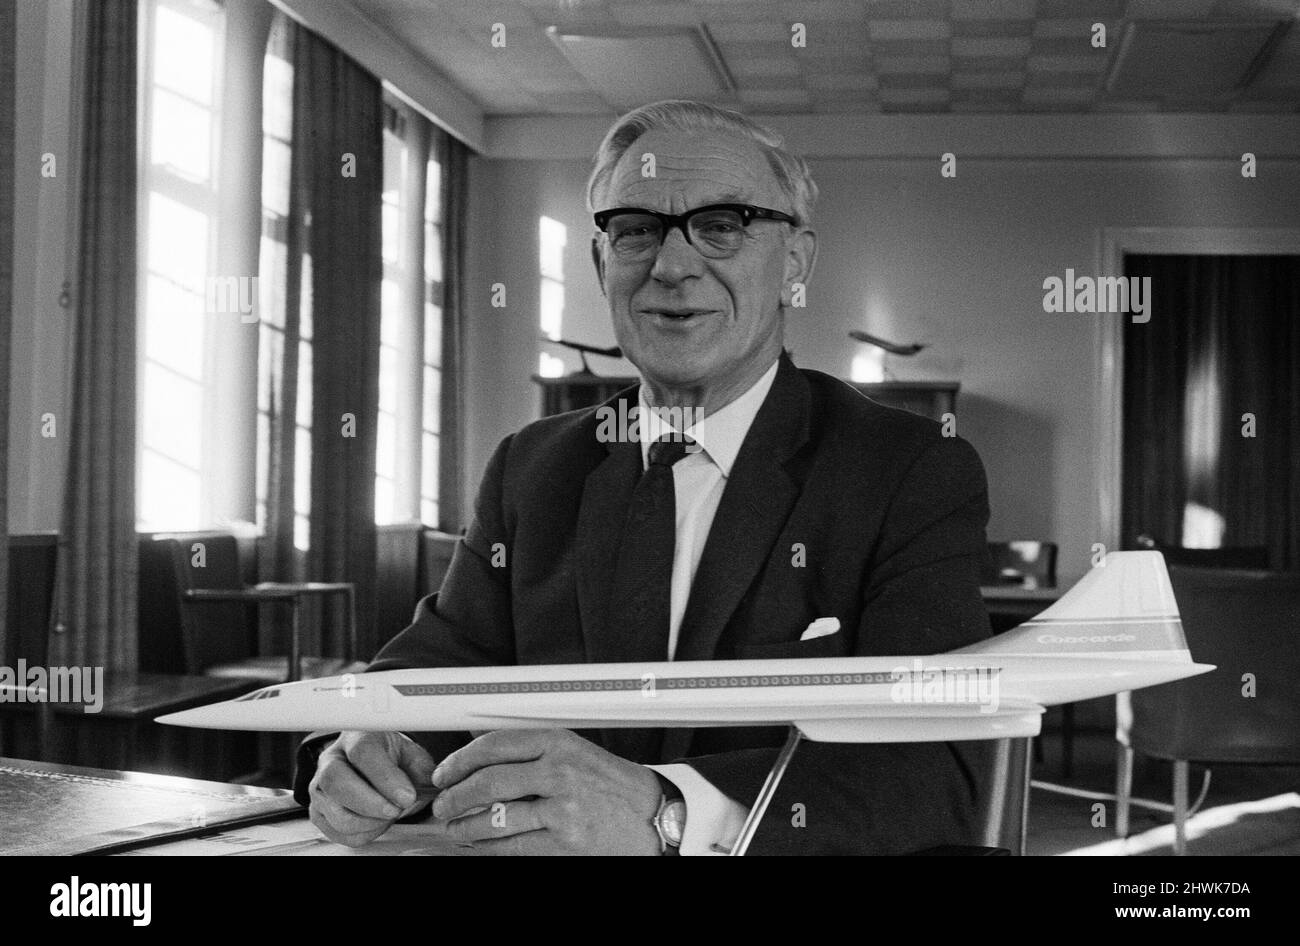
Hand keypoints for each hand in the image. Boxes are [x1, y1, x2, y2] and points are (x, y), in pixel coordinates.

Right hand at [308, 731, 436, 846]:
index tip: (407, 796)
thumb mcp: (412, 756)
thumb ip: (421, 770)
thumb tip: (430, 786)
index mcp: (356, 737)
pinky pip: (335, 831)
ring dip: (367, 822)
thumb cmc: (392, 759)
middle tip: (396, 810)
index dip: (385, 778)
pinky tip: (377, 823)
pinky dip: (361, 834)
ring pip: (333, 811)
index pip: (363, 752)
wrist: (374, 765)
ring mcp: (320, 787)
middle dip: (370, 803)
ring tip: (390, 814)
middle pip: (335, 781)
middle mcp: (331, 759)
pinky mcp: (318, 811)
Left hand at [428, 729, 662, 854]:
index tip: (444, 773)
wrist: (653, 815)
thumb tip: (480, 753)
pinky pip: (513, 846)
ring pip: (495, 817)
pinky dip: (488, 847)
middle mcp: (559, 770)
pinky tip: (479, 844)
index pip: (494, 745)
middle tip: (442, 805)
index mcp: (559, 742)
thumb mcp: (575, 752)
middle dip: (455, 796)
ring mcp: (562, 807)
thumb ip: (532, 751)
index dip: (460, 761)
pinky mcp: (565, 841)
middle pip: (488, 781)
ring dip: (465, 826)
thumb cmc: (612, 784)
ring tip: (454, 828)